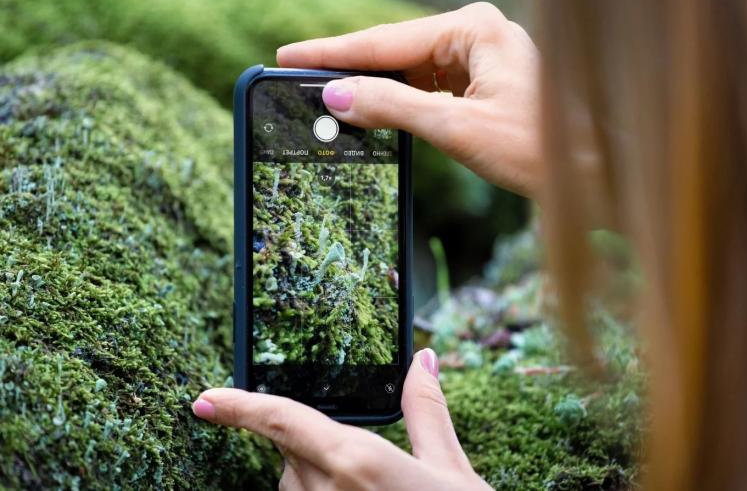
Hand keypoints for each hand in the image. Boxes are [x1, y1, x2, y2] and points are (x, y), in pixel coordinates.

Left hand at [192, 349, 489, 489]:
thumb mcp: (450, 467)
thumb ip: (425, 411)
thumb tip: (422, 361)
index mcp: (356, 461)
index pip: (282, 420)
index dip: (238, 406)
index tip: (204, 400)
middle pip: (294, 458)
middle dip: (316, 452)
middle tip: (369, 470)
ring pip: (298, 490)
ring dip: (319, 485)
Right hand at [276, 2, 541, 198]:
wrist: (586, 175)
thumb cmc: (536, 148)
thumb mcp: (455, 128)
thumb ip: (392, 107)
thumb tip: (337, 96)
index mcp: (474, 30)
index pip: (387, 41)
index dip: (334, 53)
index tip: (290, 56)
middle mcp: (476, 34)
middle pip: (395, 51)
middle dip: (351, 69)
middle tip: (301, 80)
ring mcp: (480, 57)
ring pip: (409, 70)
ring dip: (375, 88)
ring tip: (330, 101)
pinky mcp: (481, 82)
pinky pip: (428, 86)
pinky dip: (400, 100)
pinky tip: (375, 111)